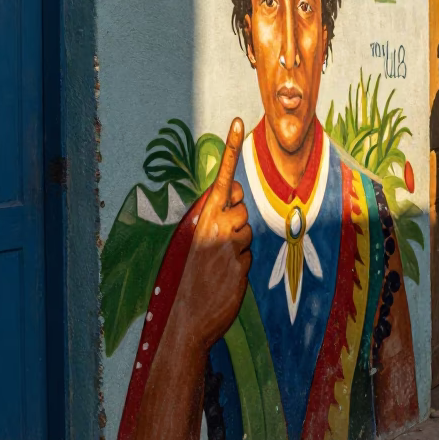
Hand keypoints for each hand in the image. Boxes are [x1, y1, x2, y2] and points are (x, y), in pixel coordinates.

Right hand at [171, 118, 251, 350]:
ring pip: (248, 232)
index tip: (238, 121)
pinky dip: (241, 268)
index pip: (220, 178)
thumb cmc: (195, 278)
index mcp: (202, 219)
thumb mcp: (200, 242)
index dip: (230, 149)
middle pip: (241, 208)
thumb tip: (232, 192)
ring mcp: (227, 245)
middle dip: (236, 224)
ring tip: (220, 266)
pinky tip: (226, 280)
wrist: (189, 318)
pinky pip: (249, 257)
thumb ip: (217, 217)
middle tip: (217, 248)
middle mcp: (214, 227)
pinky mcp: (239, 264)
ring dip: (239, 248)